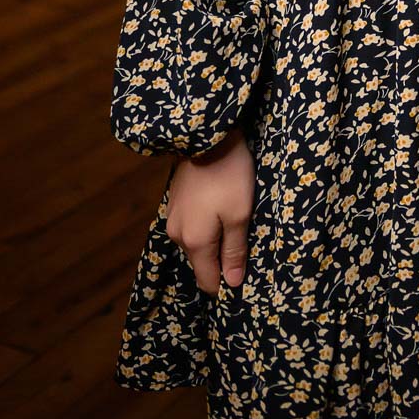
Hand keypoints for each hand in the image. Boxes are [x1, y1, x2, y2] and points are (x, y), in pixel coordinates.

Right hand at [165, 127, 253, 293]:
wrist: (206, 135)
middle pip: (201, 263)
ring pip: (197, 244)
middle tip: (245, 244)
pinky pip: (192, 227)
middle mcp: (177, 235)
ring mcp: (173, 218)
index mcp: (195, 242)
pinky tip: (220, 211)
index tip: (246, 273)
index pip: (208, 281)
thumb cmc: (229, 175)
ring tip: (234, 224)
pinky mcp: (175, 203)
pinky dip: (206, 226)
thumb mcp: (240, 213)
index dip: (226, 282)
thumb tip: (231, 284)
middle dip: (221, 260)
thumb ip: (235, 250)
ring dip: (214, 240)